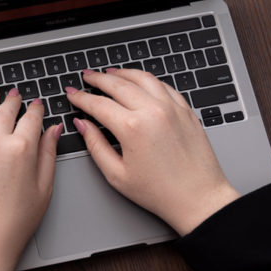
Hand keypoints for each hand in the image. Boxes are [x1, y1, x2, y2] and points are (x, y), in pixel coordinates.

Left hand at [0, 86, 61, 270]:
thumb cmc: (13, 223)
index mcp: (22, 148)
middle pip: (5, 111)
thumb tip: (53, 130)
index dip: (36, 109)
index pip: (32, 118)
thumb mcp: (44, 188)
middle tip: (14, 94)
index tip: (37, 104)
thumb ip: (48, 154)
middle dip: (12, 100)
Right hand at [65, 68, 239, 235]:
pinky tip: (140, 81)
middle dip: (98, 78)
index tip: (72, 93)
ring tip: (110, 73)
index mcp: (132, 127)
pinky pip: (163, 85)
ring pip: (142, 78)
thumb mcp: (117, 175)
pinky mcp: (185, 110)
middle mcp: (153, 111)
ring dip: (122, 73)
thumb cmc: (161, 192)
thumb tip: (83, 125)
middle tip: (87, 76)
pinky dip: (147, 79)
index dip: (81, 97)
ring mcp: (172, 108)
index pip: (98, 104)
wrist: (198, 198)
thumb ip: (96, 146)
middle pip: (118, 84)